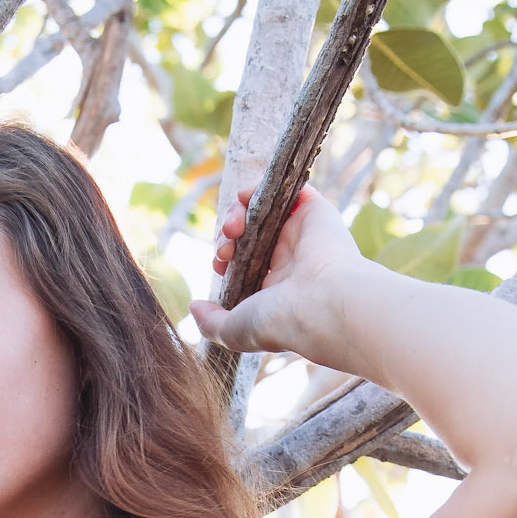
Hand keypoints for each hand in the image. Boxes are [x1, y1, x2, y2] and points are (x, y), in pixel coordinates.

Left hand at [189, 182, 365, 359]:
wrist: (322, 305)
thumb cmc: (281, 322)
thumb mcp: (235, 331)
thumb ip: (212, 322)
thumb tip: (194, 307)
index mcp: (275, 286)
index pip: (243, 261)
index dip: (224, 257)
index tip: (220, 265)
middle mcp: (289, 259)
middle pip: (248, 234)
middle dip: (227, 237)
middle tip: (225, 250)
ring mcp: (301, 233)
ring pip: (261, 210)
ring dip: (237, 213)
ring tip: (234, 228)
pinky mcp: (313, 210)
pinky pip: (283, 186)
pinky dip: (257, 187)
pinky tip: (245, 198)